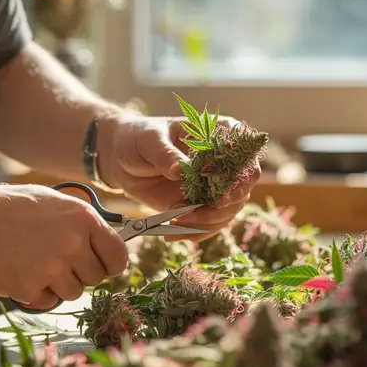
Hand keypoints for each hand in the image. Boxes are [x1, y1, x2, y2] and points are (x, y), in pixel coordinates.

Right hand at [0, 184, 128, 310]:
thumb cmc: (9, 208)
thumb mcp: (54, 201)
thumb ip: (83, 222)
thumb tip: (108, 239)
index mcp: (84, 219)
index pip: (119, 257)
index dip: (110, 264)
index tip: (101, 265)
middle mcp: (73, 244)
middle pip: (96, 278)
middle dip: (80, 273)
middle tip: (56, 259)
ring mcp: (52, 269)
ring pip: (74, 292)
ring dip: (59, 284)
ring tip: (35, 262)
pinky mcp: (32, 289)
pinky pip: (49, 302)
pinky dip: (37, 293)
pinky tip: (20, 271)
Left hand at [97, 114, 261, 240]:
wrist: (122, 159)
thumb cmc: (138, 138)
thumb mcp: (150, 140)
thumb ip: (166, 154)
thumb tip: (179, 170)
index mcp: (220, 134)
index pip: (244, 153)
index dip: (240, 176)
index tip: (221, 196)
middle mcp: (223, 161)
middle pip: (241, 188)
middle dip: (221, 207)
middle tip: (191, 215)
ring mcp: (214, 185)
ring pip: (228, 211)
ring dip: (205, 223)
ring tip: (174, 222)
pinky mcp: (201, 205)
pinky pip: (210, 224)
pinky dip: (194, 232)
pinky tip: (172, 233)